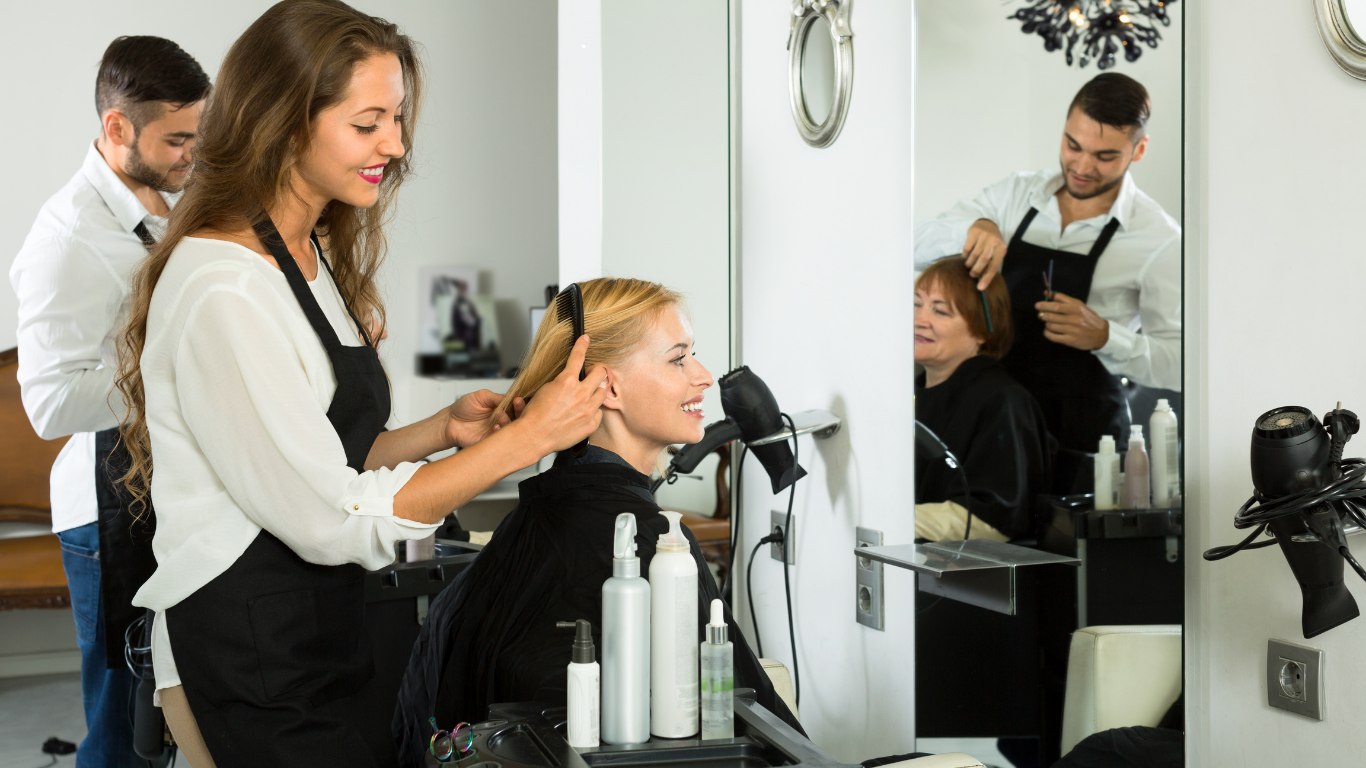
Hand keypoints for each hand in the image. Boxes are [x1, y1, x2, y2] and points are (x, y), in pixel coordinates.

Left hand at [443, 389, 522, 448]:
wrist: (449, 422)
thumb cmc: (463, 408)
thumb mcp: (481, 396)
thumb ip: (497, 397)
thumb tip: (511, 398)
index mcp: (502, 408)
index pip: (517, 407)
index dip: (521, 404)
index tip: (518, 400)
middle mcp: (502, 420)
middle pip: (520, 419)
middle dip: (520, 412)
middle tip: (515, 406)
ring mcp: (498, 431)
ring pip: (512, 430)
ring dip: (509, 422)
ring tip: (499, 416)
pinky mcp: (491, 442)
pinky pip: (502, 440)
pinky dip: (501, 433)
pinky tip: (495, 428)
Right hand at [516, 335, 608, 452]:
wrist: (534, 436)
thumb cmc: (535, 415)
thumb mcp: (545, 389)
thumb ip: (562, 381)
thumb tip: (570, 377)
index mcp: (567, 382)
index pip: (578, 356)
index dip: (582, 345)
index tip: (585, 339)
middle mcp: (581, 394)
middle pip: (601, 373)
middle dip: (596, 371)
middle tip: (591, 374)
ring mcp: (588, 409)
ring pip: (603, 392)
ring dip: (596, 391)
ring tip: (587, 395)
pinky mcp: (591, 423)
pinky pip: (599, 412)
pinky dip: (593, 410)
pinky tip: (583, 412)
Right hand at [963, 219, 1006, 290]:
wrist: (987, 224)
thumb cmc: (991, 243)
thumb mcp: (995, 252)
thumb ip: (991, 264)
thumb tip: (982, 281)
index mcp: (1001, 249)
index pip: (994, 266)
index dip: (987, 278)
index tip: (980, 288)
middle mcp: (994, 242)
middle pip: (984, 260)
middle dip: (976, 270)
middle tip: (972, 275)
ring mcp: (984, 236)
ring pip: (974, 255)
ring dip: (970, 263)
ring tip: (969, 266)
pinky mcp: (974, 232)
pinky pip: (967, 248)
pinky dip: (965, 255)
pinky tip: (966, 256)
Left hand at [1036, 292, 1109, 350]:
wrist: (1101, 334)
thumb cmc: (1087, 318)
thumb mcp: (1079, 305)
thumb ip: (1062, 299)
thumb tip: (1046, 293)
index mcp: (1077, 308)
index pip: (1057, 304)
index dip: (1045, 304)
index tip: (1038, 305)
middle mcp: (1075, 318)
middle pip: (1052, 315)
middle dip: (1043, 314)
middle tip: (1041, 315)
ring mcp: (1073, 330)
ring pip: (1051, 326)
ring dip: (1046, 324)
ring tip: (1047, 322)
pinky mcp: (1071, 340)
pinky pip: (1053, 337)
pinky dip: (1047, 333)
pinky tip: (1048, 330)